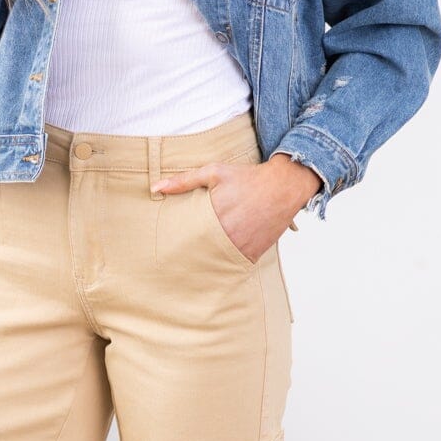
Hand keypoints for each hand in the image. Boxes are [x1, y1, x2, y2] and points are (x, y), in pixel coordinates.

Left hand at [150, 156, 318, 263]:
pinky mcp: (254, 253)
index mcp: (213, 216)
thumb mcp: (214, 172)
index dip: (174, 246)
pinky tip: (216, 263)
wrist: (284, 186)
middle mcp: (227, 234)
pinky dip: (226, 264)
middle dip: (187, 258)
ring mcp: (241, 246)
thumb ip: (184, 181)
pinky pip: (234, 264)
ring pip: (216, 262)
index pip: (186, 238)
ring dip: (205, 263)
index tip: (163, 252)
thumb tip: (155, 188)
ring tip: (192, 268)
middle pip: (199, 254)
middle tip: (172, 266)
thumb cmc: (248, 177)